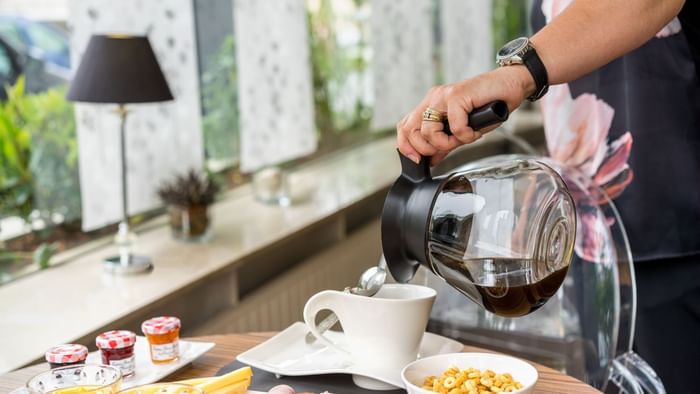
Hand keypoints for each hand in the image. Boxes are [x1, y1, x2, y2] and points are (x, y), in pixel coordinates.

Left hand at [396, 66, 534, 164]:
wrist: (510, 85)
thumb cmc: (489, 106)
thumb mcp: (462, 130)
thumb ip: (444, 144)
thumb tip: (431, 159)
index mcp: (430, 105)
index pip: (405, 126)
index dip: (406, 146)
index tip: (418, 161)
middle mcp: (433, 99)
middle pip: (410, 129)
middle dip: (426, 148)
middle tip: (447, 148)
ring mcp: (443, 95)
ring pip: (428, 130)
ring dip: (446, 143)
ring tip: (463, 138)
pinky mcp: (457, 95)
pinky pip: (454, 126)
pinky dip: (466, 135)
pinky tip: (475, 131)